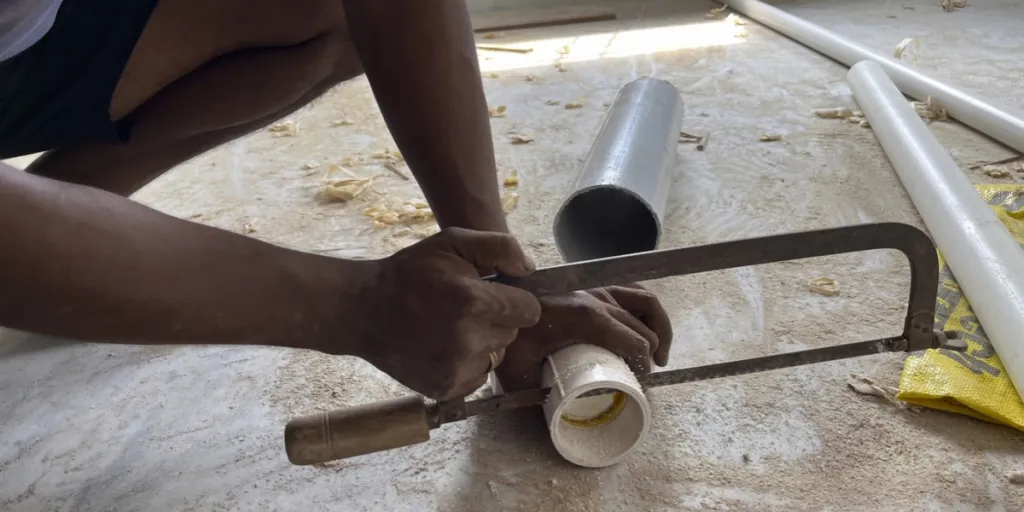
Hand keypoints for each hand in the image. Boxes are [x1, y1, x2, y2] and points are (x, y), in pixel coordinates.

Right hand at [346, 228, 541, 399]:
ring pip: (496, 355)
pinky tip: (441, 347)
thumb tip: (529, 269)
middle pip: (512, 333)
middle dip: (496, 319)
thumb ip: (499, 247)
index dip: (514, 300)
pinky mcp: (446, 388)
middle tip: (463, 308)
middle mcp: (469, 340)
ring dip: (482, 342)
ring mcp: (456, 369)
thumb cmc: (410, 273)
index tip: (494, 295)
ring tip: (449, 328)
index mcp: (474, 302)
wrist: (362, 310)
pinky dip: (467, 363)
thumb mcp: (452, 242)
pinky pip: (478, 376)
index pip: (528, 310)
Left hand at [494, 285, 672, 391]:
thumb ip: (535, 404)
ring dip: (658, 327)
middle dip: (651, 355)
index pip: (635, 342)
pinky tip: (644, 328)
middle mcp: (596, 297)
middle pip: (642, 327)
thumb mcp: (519, 375)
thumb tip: (553, 430)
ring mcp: (594, 286)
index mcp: (585, 317)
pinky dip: (644, 309)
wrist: (493, 301)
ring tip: (658, 355)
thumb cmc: (506, 335)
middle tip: (642, 382)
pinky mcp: (590, 283)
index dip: (644, 368)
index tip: (640, 389)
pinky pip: (630, 291)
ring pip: (644, 302)